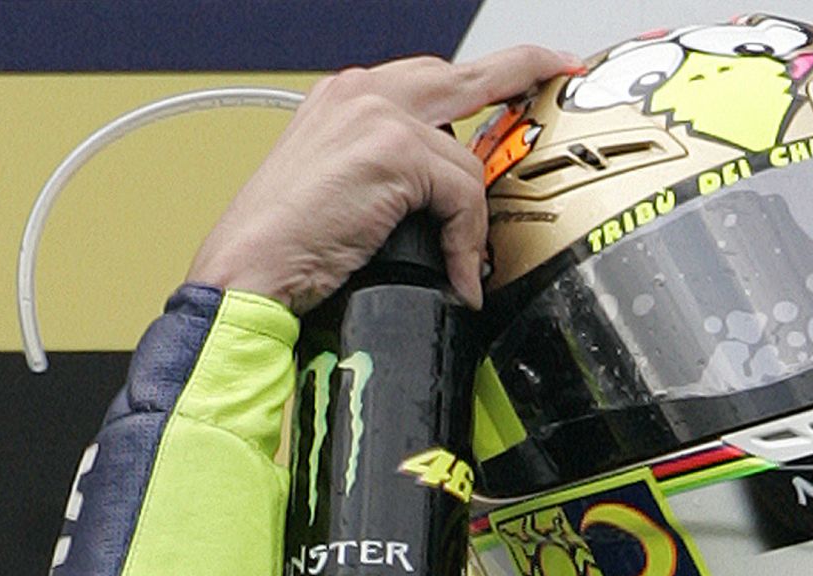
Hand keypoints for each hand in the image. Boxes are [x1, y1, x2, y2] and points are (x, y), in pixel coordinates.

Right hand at [187, 47, 576, 312]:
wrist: (251, 270)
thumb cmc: (289, 247)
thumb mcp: (349, 197)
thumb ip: (398, 181)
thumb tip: (448, 206)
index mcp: (346, 100)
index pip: (432, 77)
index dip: (488, 76)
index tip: (535, 68)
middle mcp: (360, 93)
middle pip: (464, 76)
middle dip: (519, 73)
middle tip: (561, 72)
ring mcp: (377, 114)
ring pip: (466, 157)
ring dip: (470, 218)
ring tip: (458, 262)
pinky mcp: (392, 148)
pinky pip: (462, 192)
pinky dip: (463, 238)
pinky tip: (453, 271)